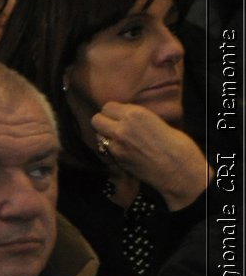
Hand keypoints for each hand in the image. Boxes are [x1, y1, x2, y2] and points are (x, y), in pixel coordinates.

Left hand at [90, 103, 210, 209]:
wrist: (179, 169)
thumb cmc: (176, 144)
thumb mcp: (157, 121)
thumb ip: (137, 118)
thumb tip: (124, 116)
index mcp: (135, 114)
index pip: (108, 107)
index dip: (113, 112)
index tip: (119, 116)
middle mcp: (122, 127)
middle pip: (97, 119)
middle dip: (103, 122)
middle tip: (113, 127)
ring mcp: (116, 144)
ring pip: (98, 135)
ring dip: (105, 136)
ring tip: (119, 140)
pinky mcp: (116, 159)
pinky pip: (105, 149)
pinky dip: (110, 149)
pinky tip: (123, 151)